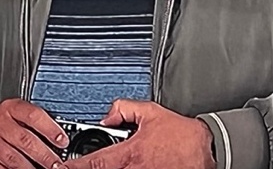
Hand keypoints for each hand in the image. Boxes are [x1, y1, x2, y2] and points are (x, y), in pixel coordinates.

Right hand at [0, 98, 69, 168]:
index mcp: (9, 108)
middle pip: (27, 141)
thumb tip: (58, 140)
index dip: (51, 129)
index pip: (33, 115)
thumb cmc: (1, 126)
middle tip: (58, 165)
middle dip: (46, 156)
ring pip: (16, 159)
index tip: (63, 141)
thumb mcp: (15, 116)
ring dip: (33, 168)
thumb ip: (34, 123)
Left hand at [64, 100, 214, 168]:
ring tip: (93, 167)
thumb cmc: (183, 136)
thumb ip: (124, 109)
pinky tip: (121, 168)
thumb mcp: (151, 112)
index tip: (62, 168)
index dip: (75, 166)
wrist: (210, 149)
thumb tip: (108, 116)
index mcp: (130, 153)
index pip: (95, 162)